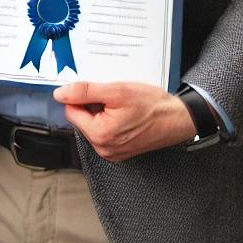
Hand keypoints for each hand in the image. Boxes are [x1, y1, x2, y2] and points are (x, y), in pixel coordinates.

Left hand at [53, 81, 196, 161]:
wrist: (180, 119)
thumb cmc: (154, 106)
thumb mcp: (116, 91)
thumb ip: (84, 92)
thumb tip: (61, 94)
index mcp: (99, 135)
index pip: (71, 111)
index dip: (81, 97)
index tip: (96, 92)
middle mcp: (104, 148)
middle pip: (82, 119)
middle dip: (93, 105)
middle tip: (113, 99)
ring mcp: (113, 151)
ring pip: (94, 124)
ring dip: (102, 112)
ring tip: (122, 107)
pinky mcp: (121, 150)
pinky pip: (106, 131)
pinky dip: (111, 120)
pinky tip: (126, 114)